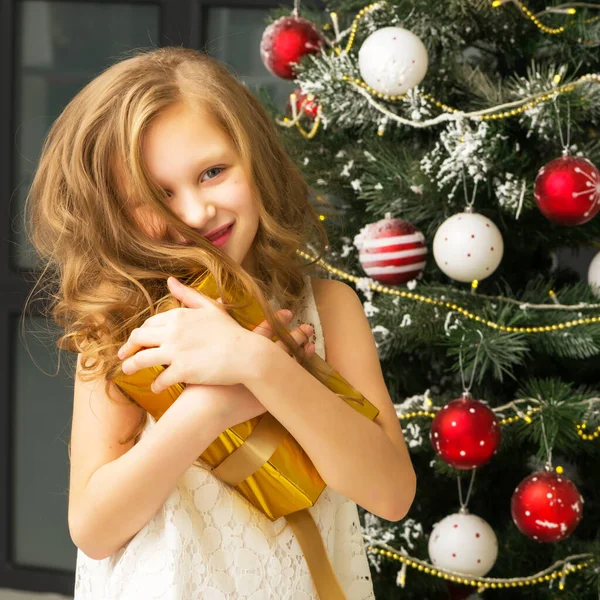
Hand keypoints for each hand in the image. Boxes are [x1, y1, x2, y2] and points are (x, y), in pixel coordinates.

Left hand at [117, 277, 258, 392]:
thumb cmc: (231, 331)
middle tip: (122, 356)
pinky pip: (160, 379)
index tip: (136, 341)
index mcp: (179, 315)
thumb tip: (170, 280)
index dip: (140, 333)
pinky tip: (155, 387)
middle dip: (127, 348)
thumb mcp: (210, 308)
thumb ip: (188, 295)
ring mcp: (176, 352)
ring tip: (127, 372)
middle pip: (139, 339)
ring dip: (131, 366)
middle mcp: (173, 332)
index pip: (149, 323)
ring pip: (142, 359)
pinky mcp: (182, 371)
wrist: (247, 354)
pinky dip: (155, 384)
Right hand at [181, 311, 315, 425]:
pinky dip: (298, 381)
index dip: (277, 321)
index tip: (289, 312)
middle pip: (281, 346)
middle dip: (295, 335)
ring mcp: (263, 384)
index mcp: (242, 355)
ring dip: (300, 355)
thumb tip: (204, 307)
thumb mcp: (194, 352)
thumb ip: (199, 328)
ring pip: (289, 366)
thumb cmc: (196, 382)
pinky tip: (308, 379)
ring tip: (313, 346)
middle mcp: (256, 366)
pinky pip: (288, 389)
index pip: (264, 332)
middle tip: (309, 326)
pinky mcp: (265, 402)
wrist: (203, 410)